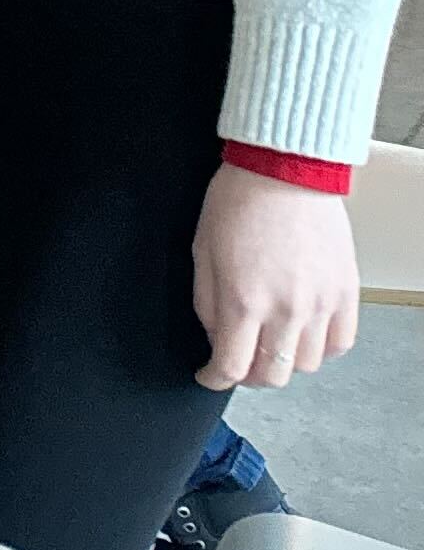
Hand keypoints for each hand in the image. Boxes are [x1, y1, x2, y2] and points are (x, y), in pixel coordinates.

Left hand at [193, 163, 363, 390]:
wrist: (285, 171)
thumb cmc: (237, 203)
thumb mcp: (202, 252)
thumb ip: (207, 304)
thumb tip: (216, 339)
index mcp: (244, 300)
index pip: (232, 367)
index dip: (214, 378)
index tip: (208, 375)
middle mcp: (287, 310)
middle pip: (273, 374)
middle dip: (249, 375)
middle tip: (238, 361)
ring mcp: (322, 304)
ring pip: (307, 365)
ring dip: (285, 361)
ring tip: (270, 341)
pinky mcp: (347, 293)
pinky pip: (339, 343)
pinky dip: (320, 348)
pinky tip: (302, 332)